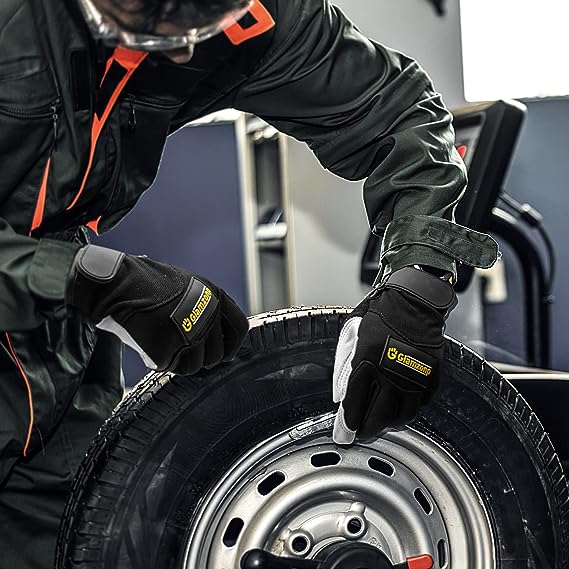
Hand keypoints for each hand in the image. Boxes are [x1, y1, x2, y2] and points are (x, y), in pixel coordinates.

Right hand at [66, 245, 248, 374]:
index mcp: (215, 296)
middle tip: (180, 349)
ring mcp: (188, 335)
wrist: (117, 284)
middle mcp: (207, 317)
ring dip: (179, 361)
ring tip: (160, 341)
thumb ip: (205, 309)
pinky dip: (158, 361)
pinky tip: (147, 343)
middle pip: (216, 355)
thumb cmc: (147, 284)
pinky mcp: (167, 351)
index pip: (239, 329)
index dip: (232, 345)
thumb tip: (216, 337)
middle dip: (200, 358)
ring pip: (195, 367)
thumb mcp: (188, 286)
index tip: (223, 354)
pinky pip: (169, 368)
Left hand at [332, 267, 456, 443]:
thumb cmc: (381, 313)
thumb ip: (344, 366)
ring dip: (388, 422)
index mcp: (367, 362)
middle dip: (366, 431)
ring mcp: (413, 377)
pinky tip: (399, 404)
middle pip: (378, 418)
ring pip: (401, 417)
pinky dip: (408, 409)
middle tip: (360, 433)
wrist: (414, 299)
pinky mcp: (431, 376)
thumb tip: (340, 395)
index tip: (343, 435)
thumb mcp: (351, 335)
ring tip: (380, 419)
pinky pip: (420, 405)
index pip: (354, 405)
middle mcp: (390, 374)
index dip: (347, 425)